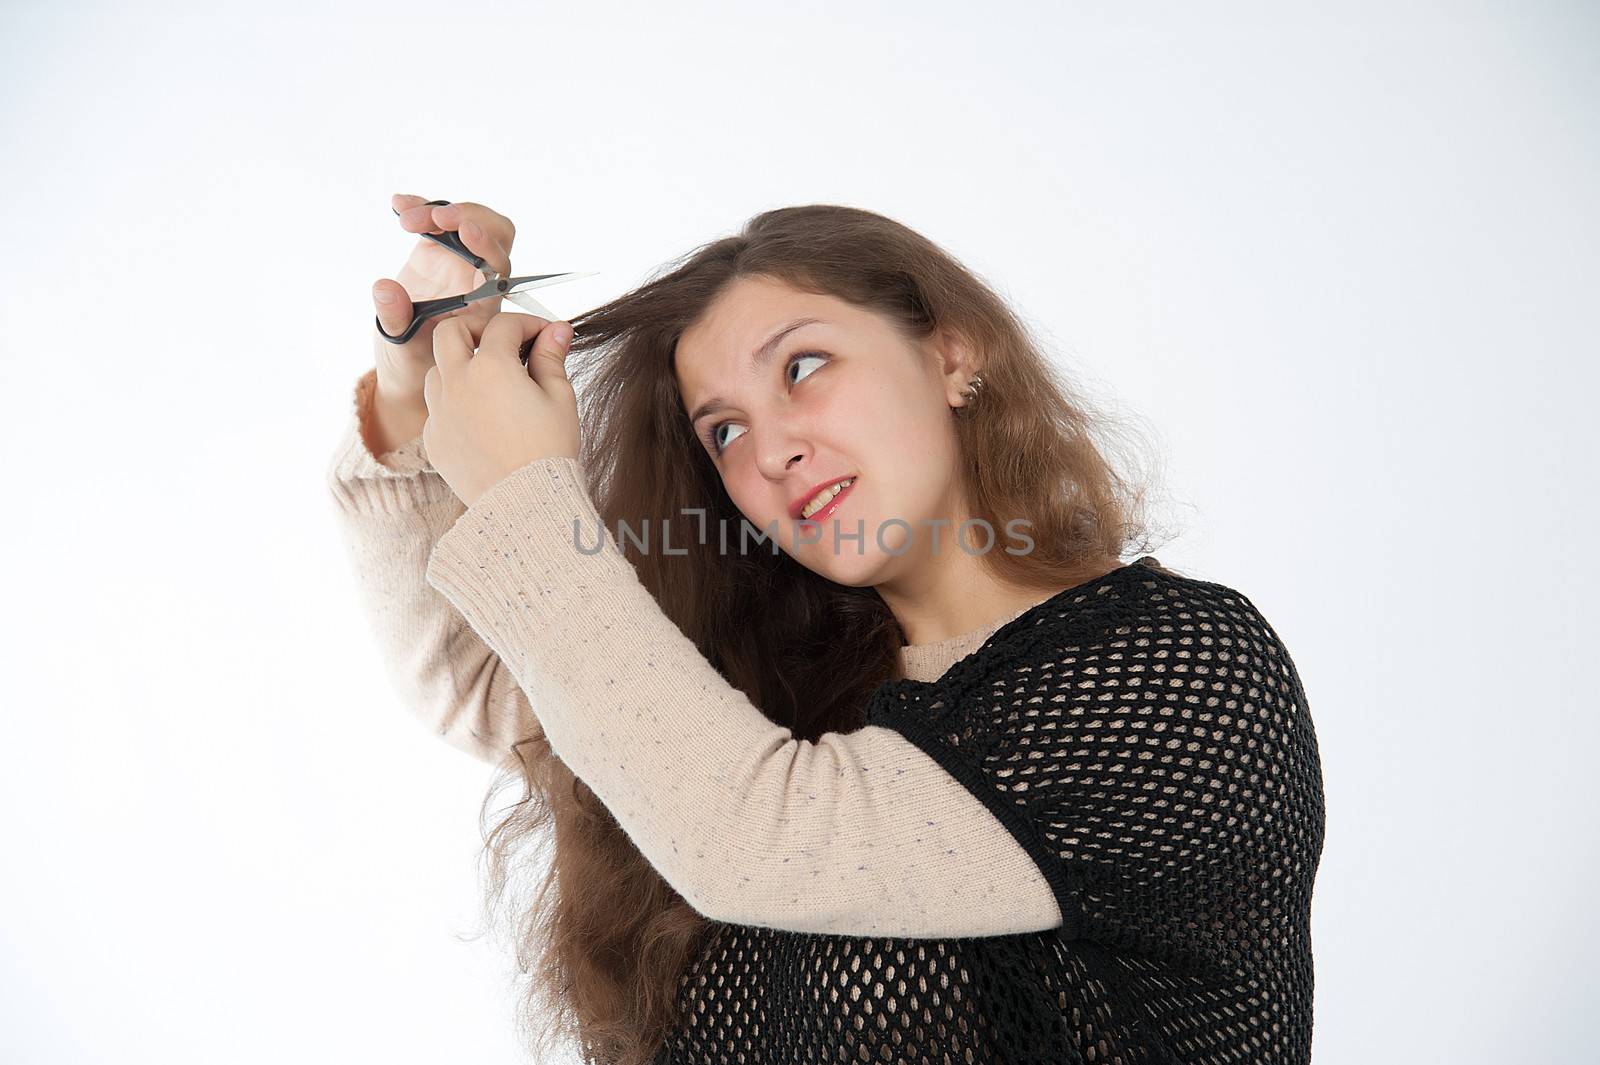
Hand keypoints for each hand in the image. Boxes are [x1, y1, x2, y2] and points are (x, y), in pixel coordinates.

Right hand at [371, 195, 517, 397]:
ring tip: (406, 217)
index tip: (465, 233)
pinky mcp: (439, 251)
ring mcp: (460, 262)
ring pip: (466, 221)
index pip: (500, 267)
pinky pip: (437, 221)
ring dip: (438, 212)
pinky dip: (421, 208)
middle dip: (468, 218)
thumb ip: (397, 319)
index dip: (488, 246)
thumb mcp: (403, 346)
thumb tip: (385, 287)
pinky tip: (399, 204)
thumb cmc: (415, 360)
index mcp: (483, 304)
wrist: (406, 360)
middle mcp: (479, 279)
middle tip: (436, 219)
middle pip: (494, 233)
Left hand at [422, 311, 580, 507]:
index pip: (504, 324)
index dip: (528, 324)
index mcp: (490, 367)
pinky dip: (455, 403)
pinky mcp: (434, 439)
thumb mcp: (560, 399)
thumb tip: (557, 330)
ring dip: (460, 366)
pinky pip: (437, 409)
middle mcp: (457, 383)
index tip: (544, 336)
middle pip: (450, 331)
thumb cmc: (549, 452)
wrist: (527, 504)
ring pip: (437, 369)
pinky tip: (482, 419)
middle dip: (476, 329)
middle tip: (501, 344)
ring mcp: (439, 412)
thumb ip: (552, 358)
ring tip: (490, 383)